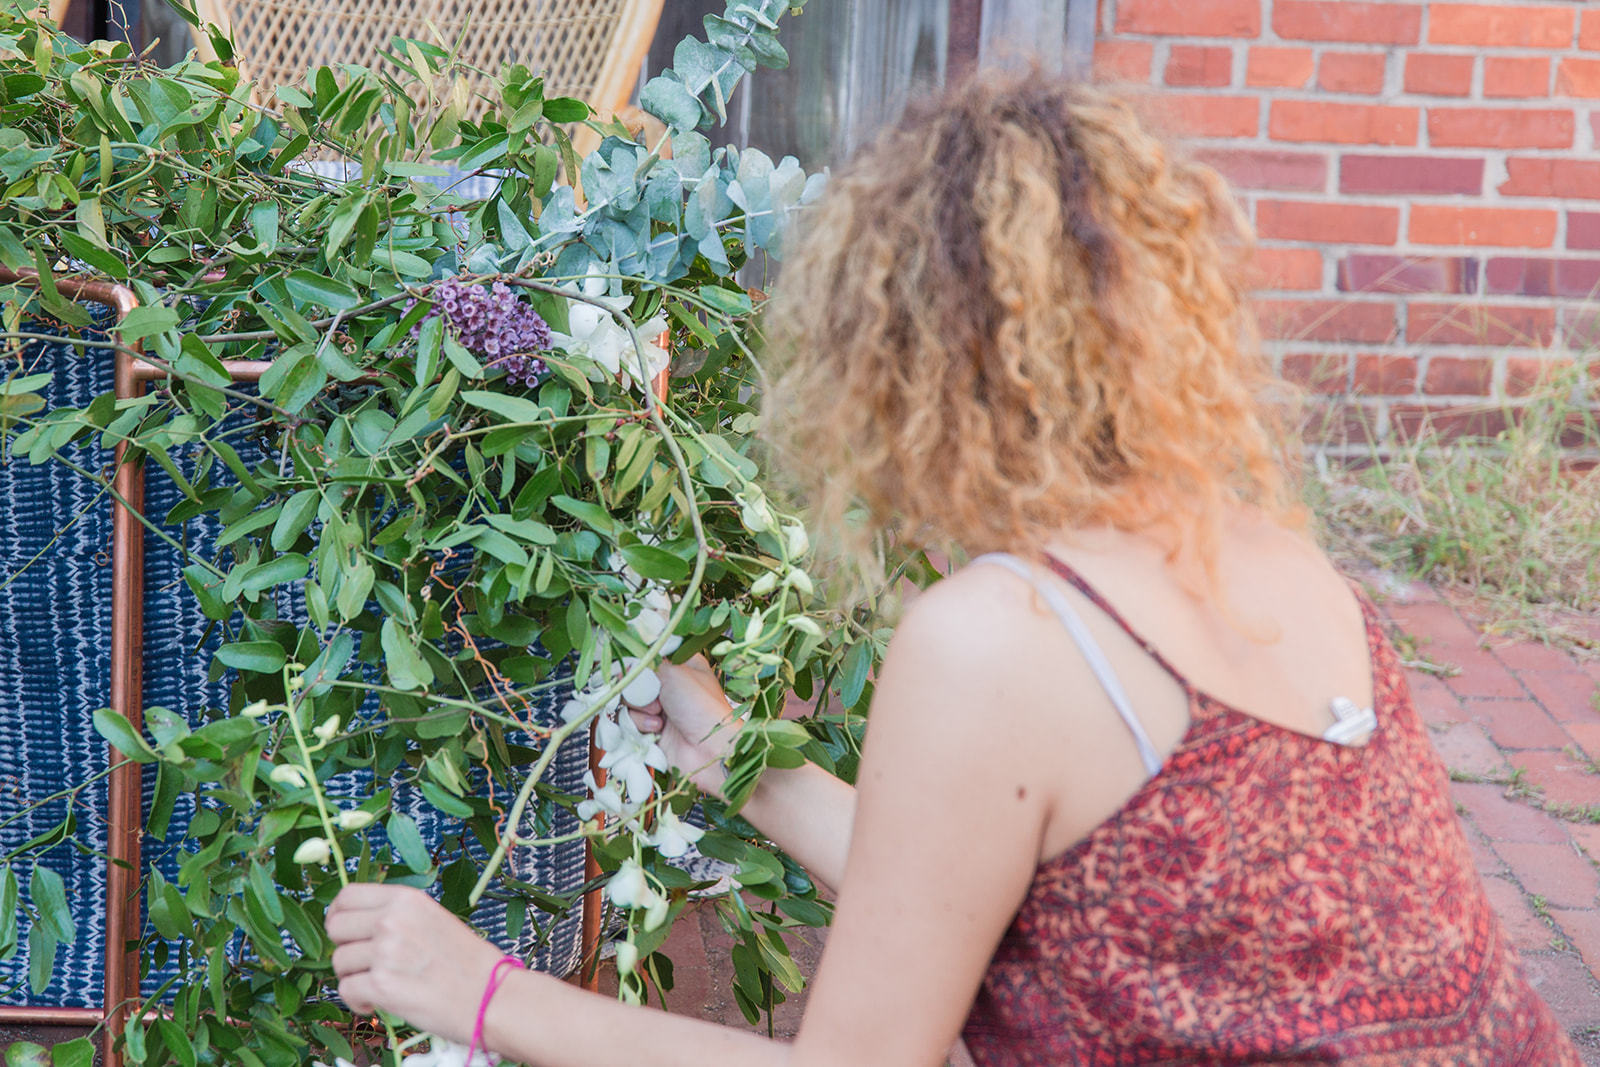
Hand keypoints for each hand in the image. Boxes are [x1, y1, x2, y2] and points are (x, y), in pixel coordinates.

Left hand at [326, 883, 504, 1042]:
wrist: (490, 996)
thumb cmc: (467, 963)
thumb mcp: (433, 920)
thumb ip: (396, 917)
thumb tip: (357, 924)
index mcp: (406, 899)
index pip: (348, 895)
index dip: (338, 914)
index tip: (344, 930)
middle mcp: (393, 921)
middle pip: (336, 927)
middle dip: (346, 947)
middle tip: (364, 964)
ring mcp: (386, 952)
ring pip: (339, 962)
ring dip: (354, 977)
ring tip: (379, 985)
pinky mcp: (382, 985)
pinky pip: (346, 991)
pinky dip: (358, 1002)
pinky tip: (377, 1003)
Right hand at [625, 655, 738, 796]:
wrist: (709, 750)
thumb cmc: (700, 706)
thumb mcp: (673, 672)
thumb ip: (646, 664)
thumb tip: (627, 664)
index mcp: (681, 664)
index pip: (651, 654)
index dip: (639, 660)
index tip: (633, 666)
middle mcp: (670, 685)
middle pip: (635, 679)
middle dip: (639, 689)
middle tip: (653, 697)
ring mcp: (661, 708)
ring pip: (630, 701)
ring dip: (640, 709)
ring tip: (658, 716)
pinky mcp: (652, 729)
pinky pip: (631, 721)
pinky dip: (640, 725)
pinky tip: (657, 729)